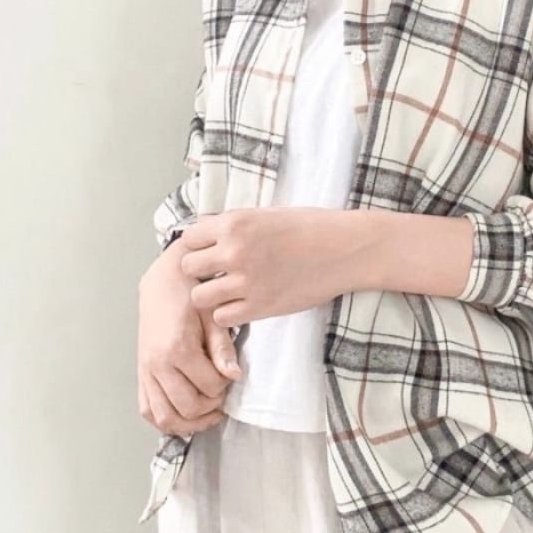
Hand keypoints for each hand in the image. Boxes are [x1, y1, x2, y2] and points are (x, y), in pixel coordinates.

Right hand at [137, 238, 241, 435]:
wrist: (162, 282)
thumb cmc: (190, 295)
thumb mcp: (213, 316)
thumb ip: (222, 348)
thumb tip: (234, 375)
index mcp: (178, 349)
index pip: (210, 386)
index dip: (226, 386)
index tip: (231, 375)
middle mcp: (157, 365)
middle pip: (188, 407)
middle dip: (211, 406)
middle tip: (222, 393)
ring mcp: (145, 372)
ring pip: (166, 417)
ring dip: (190, 422)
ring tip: (208, 411)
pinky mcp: (140, 374)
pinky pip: (148, 410)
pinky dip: (165, 420)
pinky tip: (184, 414)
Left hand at [179, 207, 367, 326]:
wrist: (344, 249)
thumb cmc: (310, 227)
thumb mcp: (266, 214)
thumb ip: (234, 225)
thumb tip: (205, 232)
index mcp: (235, 223)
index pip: (188, 238)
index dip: (197, 245)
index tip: (209, 251)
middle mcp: (234, 251)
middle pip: (187, 268)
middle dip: (199, 271)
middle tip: (217, 273)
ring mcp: (245, 282)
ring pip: (199, 297)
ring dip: (211, 295)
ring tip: (228, 292)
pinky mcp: (260, 307)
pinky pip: (222, 318)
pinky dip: (229, 313)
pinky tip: (244, 304)